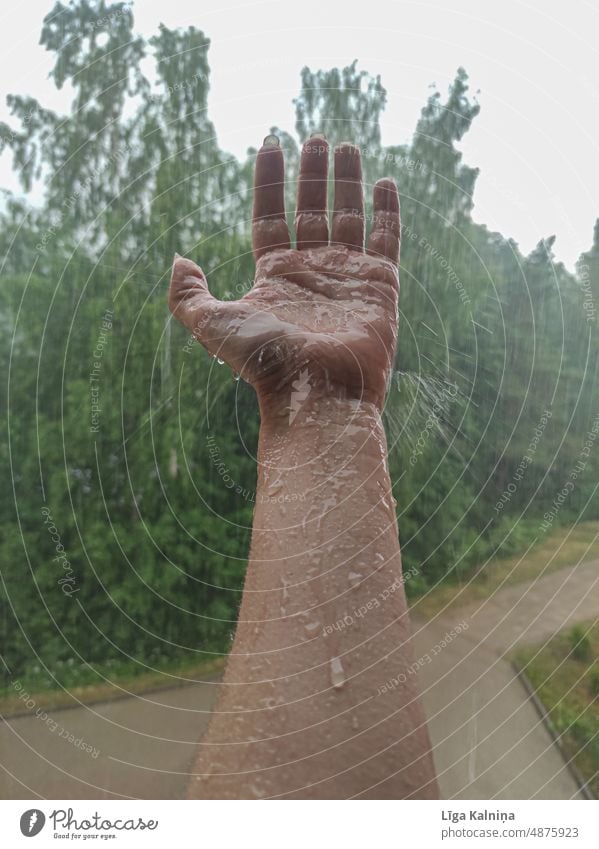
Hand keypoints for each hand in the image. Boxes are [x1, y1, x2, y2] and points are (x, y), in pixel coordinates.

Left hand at [168, 135, 400, 413]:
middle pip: (311, 209)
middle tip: (316, 137)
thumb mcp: (211, 324)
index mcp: (274, 275)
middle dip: (312, 173)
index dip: (269, 180)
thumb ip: (187, 294)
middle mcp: (311, 272)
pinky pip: (386, 238)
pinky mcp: (381, 285)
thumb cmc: (264, 362)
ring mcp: (348, 277)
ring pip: (349, 215)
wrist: (316, 392)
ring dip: (346, 180)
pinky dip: (388, 210)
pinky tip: (386, 180)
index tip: (271, 142)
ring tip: (344, 144)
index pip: (271, 216)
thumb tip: (179, 260)